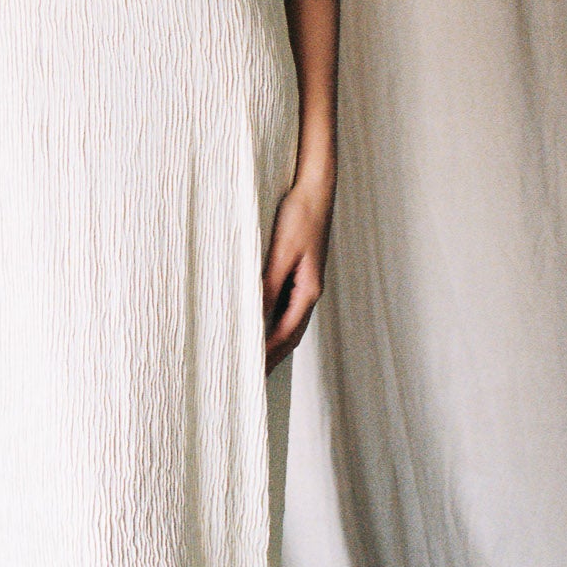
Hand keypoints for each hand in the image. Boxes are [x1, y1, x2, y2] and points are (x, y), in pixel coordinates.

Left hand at [261, 172, 333, 374]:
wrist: (316, 187)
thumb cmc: (298, 215)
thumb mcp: (279, 252)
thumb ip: (267, 286)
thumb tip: (253, 318)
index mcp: (308, 290)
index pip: (285, 334)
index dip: (267, 355)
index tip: (250, 374)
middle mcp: (310, 290)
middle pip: (290, 334)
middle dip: (272, 356)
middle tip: (252, 379)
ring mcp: (307, 281)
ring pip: (290, 321)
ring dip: (274, 342)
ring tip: (256, 360)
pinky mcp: (301, 271)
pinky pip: (288, 306)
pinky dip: (275, 322)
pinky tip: (262, 324)